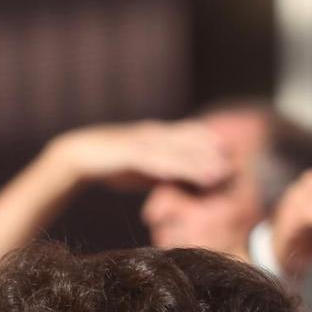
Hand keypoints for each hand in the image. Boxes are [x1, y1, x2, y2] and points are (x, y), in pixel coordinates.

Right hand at [46, 120, 232, 193]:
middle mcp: (154, 133)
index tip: (231, 154)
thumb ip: (160, 169)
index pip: (189, 133)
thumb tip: (179, 178)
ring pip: (181, 151)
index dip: (210, 143)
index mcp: (156, 134)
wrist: (76, 156)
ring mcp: (144, 142)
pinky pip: (165, 162)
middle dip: (213, 152)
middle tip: (236, 165)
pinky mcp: (134, 154)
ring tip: (224, 173)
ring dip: (204, 162)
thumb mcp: (139, 167)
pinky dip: (185, 169)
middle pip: (190, 140)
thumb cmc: (109, 163)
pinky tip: (200, 178)